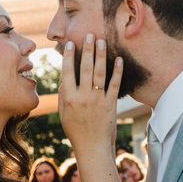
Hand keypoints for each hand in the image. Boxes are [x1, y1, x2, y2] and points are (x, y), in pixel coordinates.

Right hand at [57, 35, 122, 156]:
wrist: (91, 146)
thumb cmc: (75, 129)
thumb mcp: (63, 112)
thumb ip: (64, 93)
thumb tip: (65, 76)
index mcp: (69, 98)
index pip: (68, 72)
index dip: (69, 56)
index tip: (71, 43)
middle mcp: (83, 97)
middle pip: (85, 68)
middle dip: (87, 50)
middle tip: (90, 34)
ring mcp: (97, 100)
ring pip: (99, 73)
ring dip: (100, 55)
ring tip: (101, 41)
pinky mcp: (110, 104)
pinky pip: (114, 85)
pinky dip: (117, 72)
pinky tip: (119, 59)